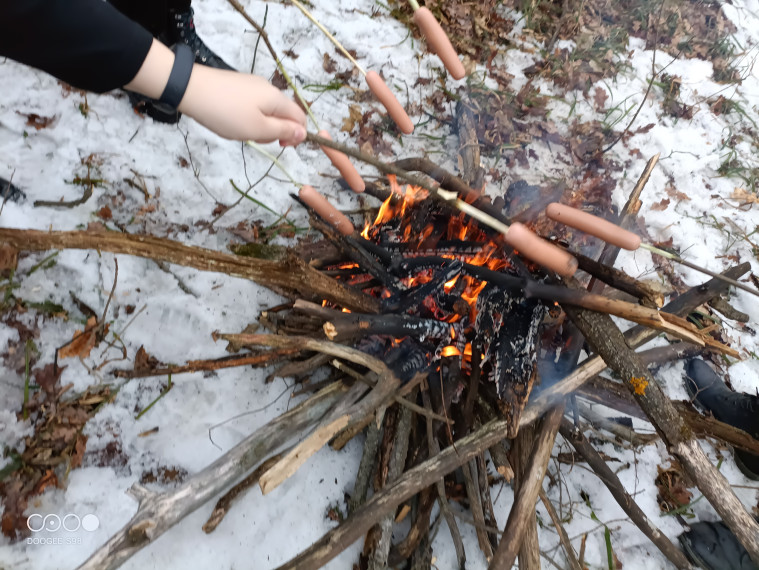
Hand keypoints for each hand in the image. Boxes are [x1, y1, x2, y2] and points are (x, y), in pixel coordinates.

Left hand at [125, 40, 305, 144]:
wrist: (191, 89)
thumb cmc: (226, 113)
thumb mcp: (258, 129)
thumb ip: (283, 131)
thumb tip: (304, 133)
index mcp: (277, 98)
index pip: (300, 117)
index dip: (297, 135)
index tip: (281, 146)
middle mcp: (269, 88)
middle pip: (284, 115)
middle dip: (274, 131)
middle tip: (254, 138)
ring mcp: (252, 85)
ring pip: (267, 111)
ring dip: (260, 126)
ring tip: (239, 131)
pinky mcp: (238, 86)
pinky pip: (253, 105)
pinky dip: (248, 117)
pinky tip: (231, 121)